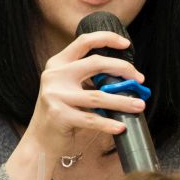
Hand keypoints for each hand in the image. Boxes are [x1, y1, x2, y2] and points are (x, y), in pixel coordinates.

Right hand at [15, 29, 146, 168]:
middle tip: (139, 79)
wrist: (39, 141)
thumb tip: (125, 78)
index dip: (107, 38)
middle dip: (123, 69)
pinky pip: (91, 119)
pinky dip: (109, 124)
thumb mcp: (69, 89)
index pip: (84, 41)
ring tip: (139, 105)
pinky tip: (121, 127)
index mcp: (58, 64)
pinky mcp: (59, 115)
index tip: (126, 44)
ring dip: (123, 101)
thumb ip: (89, 79)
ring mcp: (55, 95)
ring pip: (98, 96)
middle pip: (96, 63)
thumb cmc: (61, 114)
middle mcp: (55, 75)